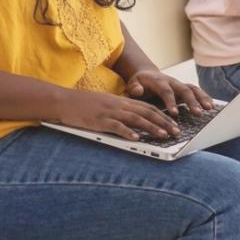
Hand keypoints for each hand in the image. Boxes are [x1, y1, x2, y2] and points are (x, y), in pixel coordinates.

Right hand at [47, 89, 181, 140]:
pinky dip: (128, 132)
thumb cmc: (82, 106)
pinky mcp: (99, 120)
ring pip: (135, 119)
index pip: (147, 107)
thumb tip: (133, 124)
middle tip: (176, 131)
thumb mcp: (104, 106)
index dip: (162, 115)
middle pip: (146, 112)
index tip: (174, 123)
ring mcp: (109, 112)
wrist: (62, 101)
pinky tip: (137, 139)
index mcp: (121, 101)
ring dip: (151, 128)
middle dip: (163, 122)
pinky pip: (116, 126)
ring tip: (163, 136)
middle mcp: (118, 105)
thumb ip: (119, 112)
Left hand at [124, 70, 214, 116]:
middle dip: (192, 101)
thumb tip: (138, 91)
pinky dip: (204, 98)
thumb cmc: (139, 83)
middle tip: (198, 113)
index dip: (171, 101)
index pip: (166, 91)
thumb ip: (134, 88)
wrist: (146, 75)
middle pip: (184, 89)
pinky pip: (196, 92)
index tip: (175, 113)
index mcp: (159, 81)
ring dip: (202, 98)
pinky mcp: (184, 89)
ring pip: (193, 89)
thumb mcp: (132, 84)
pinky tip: (211, 106)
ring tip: (209, 108)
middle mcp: (172, 81)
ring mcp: (179, 85)